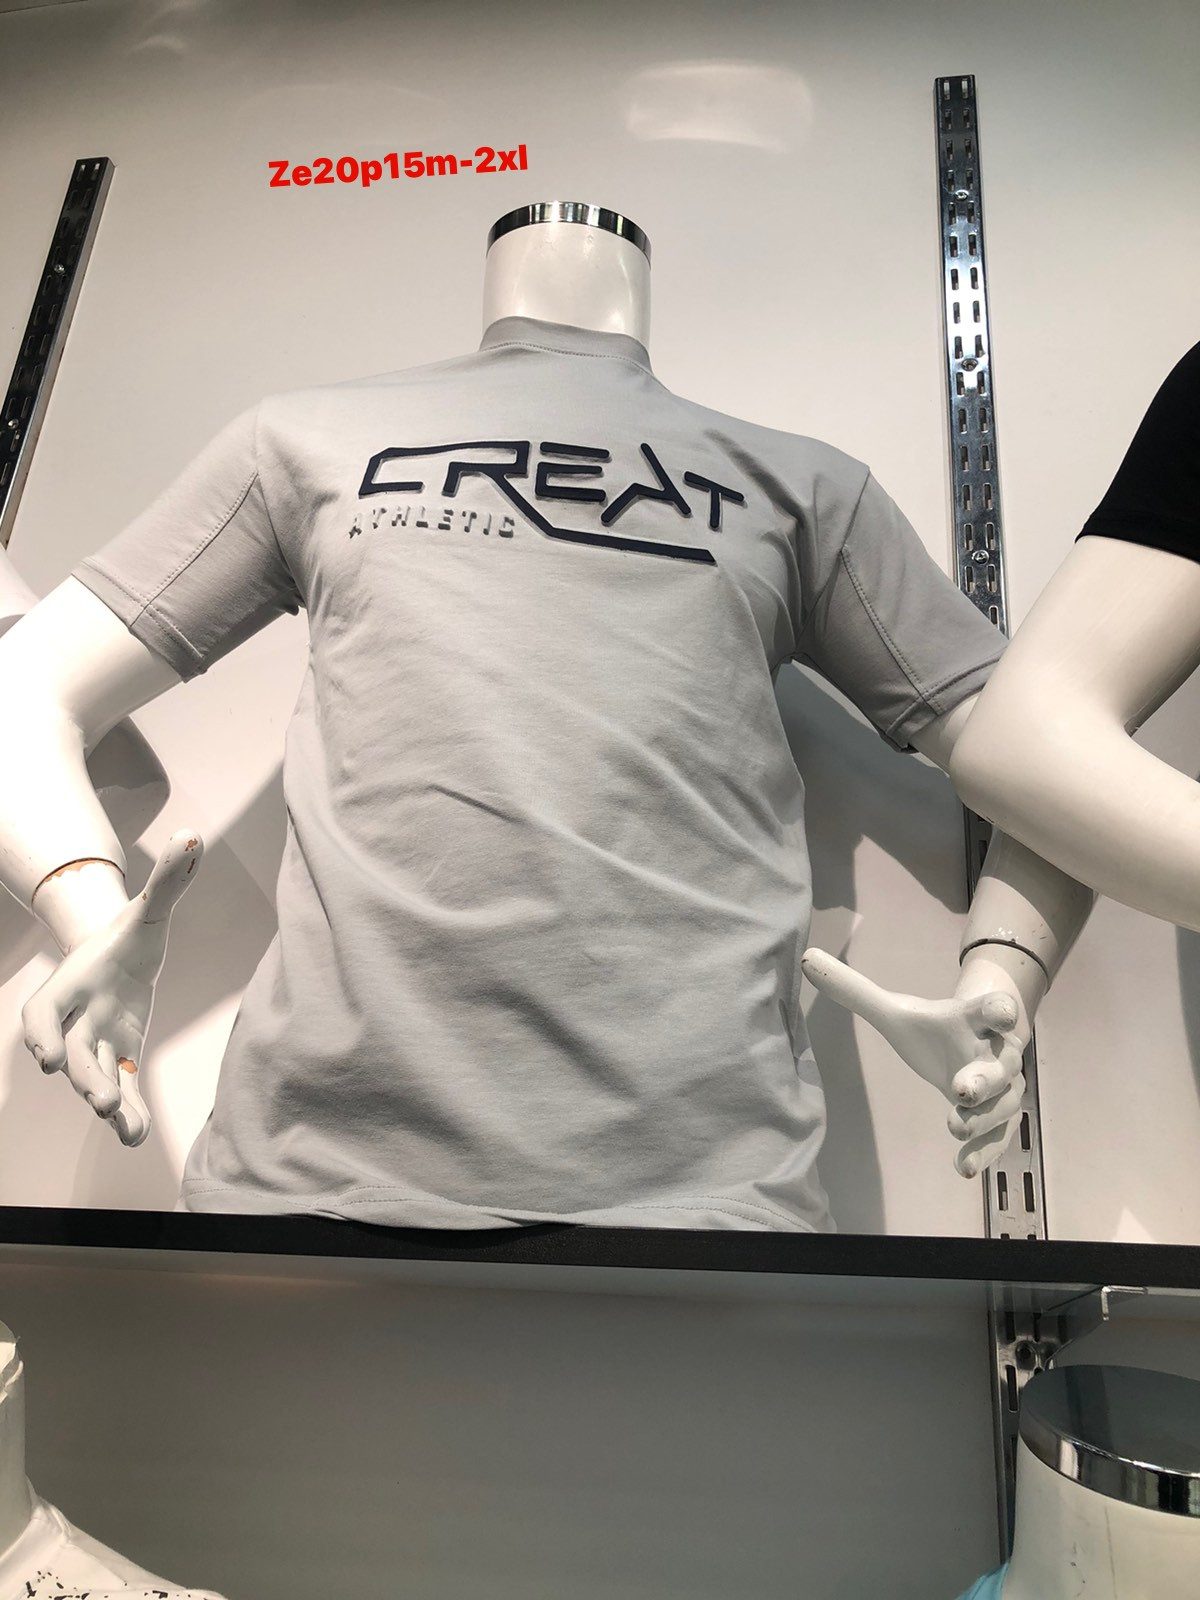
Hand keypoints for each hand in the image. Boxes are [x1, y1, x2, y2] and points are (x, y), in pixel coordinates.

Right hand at [22, 830, 203, 1146]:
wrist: (124, 953)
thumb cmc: (130, 932)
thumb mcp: (150, 908)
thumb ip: (169, 879)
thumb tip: (193, 837)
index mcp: (74, 981)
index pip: (45, 1011)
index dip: (43, 1034)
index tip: (46, 1058)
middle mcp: (78, 1016)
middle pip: (72, 1051)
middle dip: (83, 1076)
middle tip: (101, 1101)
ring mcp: (97, 1040)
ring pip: (94, 1075)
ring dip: (105, 1099)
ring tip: (121, 1126)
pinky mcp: (121, 1055)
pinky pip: (122, 1086)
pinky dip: (129, 1110)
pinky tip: (139, 1134)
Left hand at [800, 947, 1026, 1177]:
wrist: (970, 1044)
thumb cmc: (933, 1028)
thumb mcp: (895, 1011)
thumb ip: (855, 990)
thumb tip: (805, 959)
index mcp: (973, 1019)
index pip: (992, 1008)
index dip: (1000, 1010)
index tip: (1004, 1014)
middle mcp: (995, 1052)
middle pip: (1001, 1063)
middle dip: (985, 1077)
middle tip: (962, 1088)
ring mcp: (1002, 1087)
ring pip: (1005, 1103)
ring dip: (984, 1117)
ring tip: (954, 1126)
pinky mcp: (999, 1117)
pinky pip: (1000, 1136)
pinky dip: (985, 1151)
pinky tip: (963, 1167)